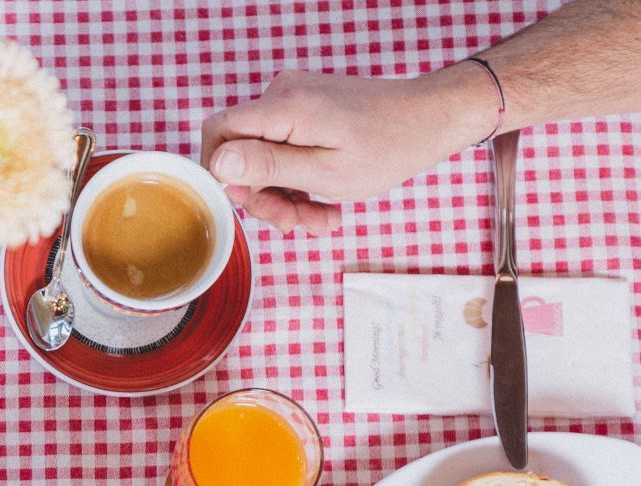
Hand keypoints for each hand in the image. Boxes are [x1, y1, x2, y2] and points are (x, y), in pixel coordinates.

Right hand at [199, 65, 497, 234]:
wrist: (433, 119)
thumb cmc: (389, 147)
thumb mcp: (324, 172)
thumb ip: (267, 167)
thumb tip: (217, 165)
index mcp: (284, 107)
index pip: (218, 131)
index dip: (219, 173)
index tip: (247, 204)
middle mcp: (284, 94)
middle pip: (241, 150)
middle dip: (263, 195)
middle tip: (292, 224)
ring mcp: (296, 100)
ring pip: (264, 156)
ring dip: (286, 195)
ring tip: (318, 220)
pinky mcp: (307, 109)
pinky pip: (285, 149)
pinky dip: (299, 180)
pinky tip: (323, 205)